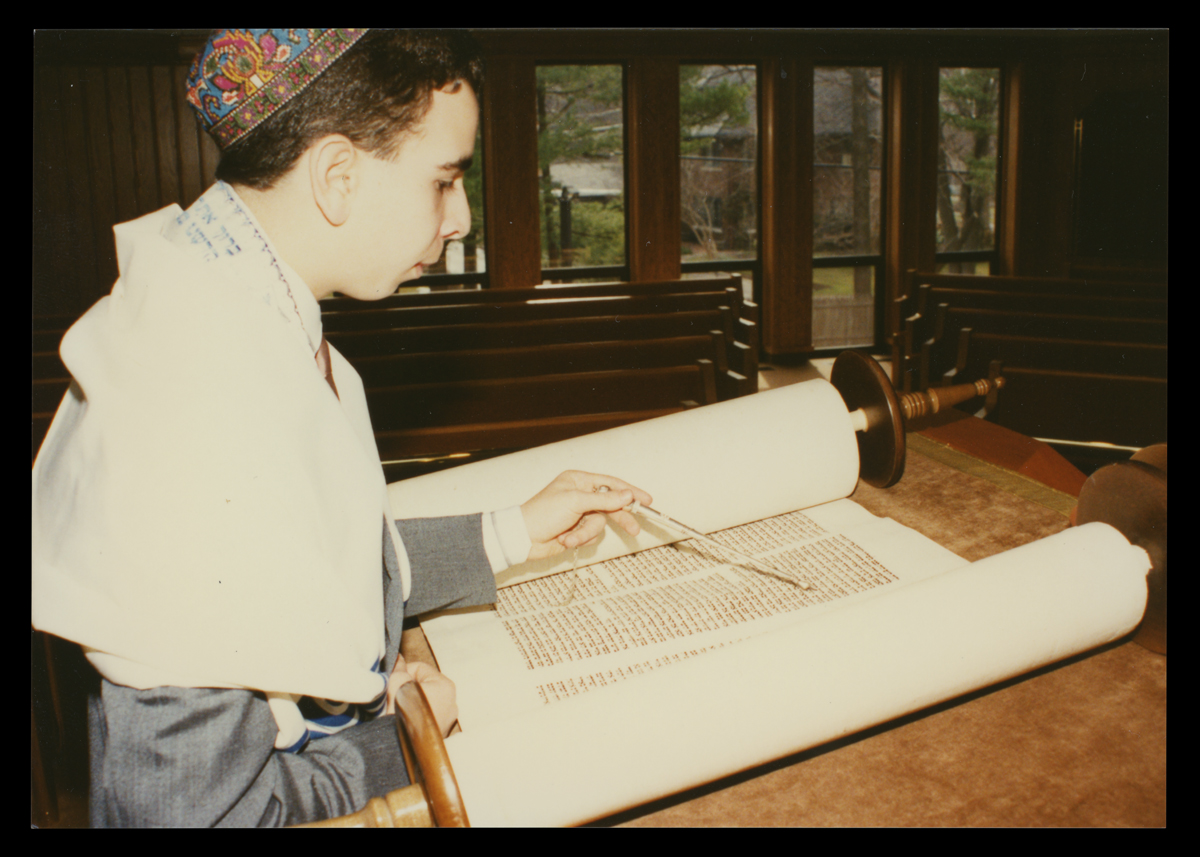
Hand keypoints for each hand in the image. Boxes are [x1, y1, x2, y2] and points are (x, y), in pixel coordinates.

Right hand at [385, 656, 458, 737]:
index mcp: (445, 686)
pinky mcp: (439, 734)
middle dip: (407, 688)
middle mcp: (451, 703)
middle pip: (423, 684)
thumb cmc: (400, 715)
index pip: (419, 668)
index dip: (403, 672)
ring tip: (397, 710)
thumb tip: (398, 660)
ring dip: (409, 702)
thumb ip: (398, 668)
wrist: (398, 751)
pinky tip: (403, 722)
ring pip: (423, 701)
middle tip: (393, 697)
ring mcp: (447, 720)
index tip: (392, 682)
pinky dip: (414, 716)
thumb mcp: (395, 683)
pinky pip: (424, 716)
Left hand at [520, 470, 652, 560]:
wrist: (523, 538)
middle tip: (634, 530)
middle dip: (618, 519)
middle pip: (610, 505)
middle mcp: (580, 495)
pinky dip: (579, 539)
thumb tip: (627, 494)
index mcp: (578, 481)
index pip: (611, 484)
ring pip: (600, 524)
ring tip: (569, 536)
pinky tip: (564, 539)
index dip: (630, 491)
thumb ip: (604, 499)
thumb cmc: (543, 513)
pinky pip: (590, 536)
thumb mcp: (575, 502)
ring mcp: (579, 514)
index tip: (646, 500)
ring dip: (585, 533)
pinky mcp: (576, 530)